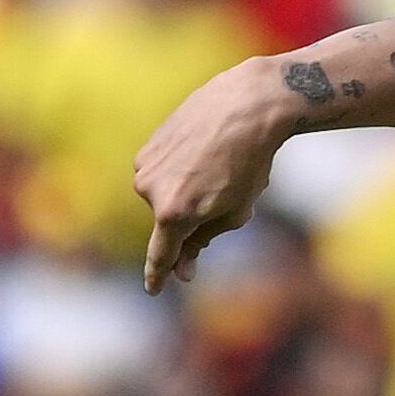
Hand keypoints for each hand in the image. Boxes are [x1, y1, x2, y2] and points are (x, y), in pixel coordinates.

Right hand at [134, 58, 301, 292]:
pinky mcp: (147, 147)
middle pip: (170, 222)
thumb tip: (182, 268)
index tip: (154, 289)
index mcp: (174, 213)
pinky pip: (163, 173)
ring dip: (188, 192)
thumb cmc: (249, 164)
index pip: (162, 254)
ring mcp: (145, 166)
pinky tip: (206, 153)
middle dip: (193, 219)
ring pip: (166, 196)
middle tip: (225, 194)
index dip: (158, 274)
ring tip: (219, 168)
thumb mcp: (235, 212)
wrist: (246, 105)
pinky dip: (182, 171)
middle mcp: (150, 191)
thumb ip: (203, 240)